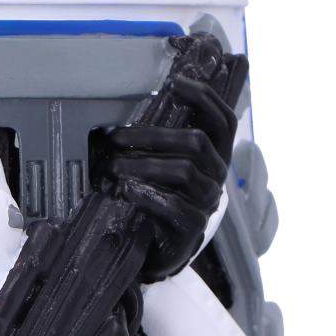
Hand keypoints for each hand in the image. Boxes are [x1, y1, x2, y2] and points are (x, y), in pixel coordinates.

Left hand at [99, 75, 238, 282]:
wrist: (157, 253)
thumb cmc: (158, 205)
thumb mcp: (163, 172)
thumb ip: (162, 146)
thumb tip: (139, 110)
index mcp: (215, 158)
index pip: (223, 121)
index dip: (204, 98)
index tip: (175, 82)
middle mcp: (217, 177)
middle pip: (195, 142)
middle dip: (151, 136)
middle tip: (115, 139)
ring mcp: (207, 203)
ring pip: (183, 171)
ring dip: (143, 165)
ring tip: (112, 167)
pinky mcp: (193, 228)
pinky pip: (174, 206)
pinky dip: (147, 195)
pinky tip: (126, 191)